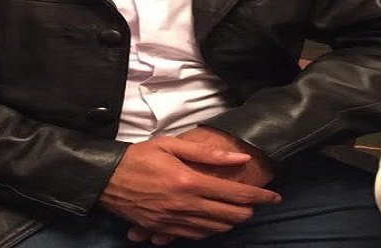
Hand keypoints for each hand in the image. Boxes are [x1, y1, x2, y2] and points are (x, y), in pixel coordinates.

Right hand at [99, 136, 280, 243]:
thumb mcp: (170, 145)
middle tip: (256, 203)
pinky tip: (215, 222)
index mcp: (189, 181)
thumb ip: (206, 153)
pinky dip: (211, 230)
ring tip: (239, 211)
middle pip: (230, 215)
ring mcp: (174, 221)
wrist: (105, 179)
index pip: (234, 193)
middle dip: (249, 210)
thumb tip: (238, 156)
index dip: (259, 196)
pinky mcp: (164, 230)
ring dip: (232, 221)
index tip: (274, 197)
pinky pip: (196, 236)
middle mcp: (185, 205)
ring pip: (216, 228)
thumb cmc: (138, 156)